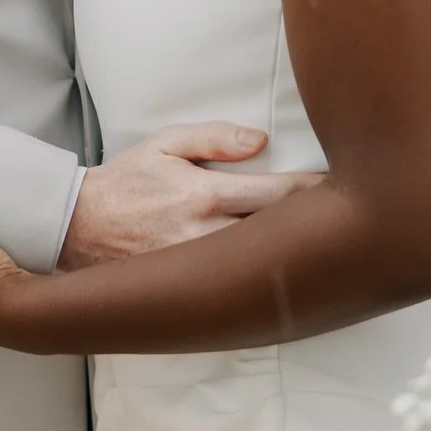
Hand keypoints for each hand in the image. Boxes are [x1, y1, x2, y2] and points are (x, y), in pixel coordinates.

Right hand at [59, 122, 323, 270]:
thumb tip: (261, 140)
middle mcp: (206, 236)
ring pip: (260, 266)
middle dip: (313, 227)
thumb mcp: (166, 143)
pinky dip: (262, 282)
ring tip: (329, 250)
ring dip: (291, 256)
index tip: (341, 186)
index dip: (312, 191)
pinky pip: (236, 288)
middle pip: (277, 234)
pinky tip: (285, 280)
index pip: (275, 194)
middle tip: (351, 220)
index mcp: (204, 194)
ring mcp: (199, 270)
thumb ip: (215, 137)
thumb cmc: (127, 181)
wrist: (78, 228)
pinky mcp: (190, 293)